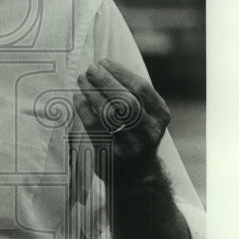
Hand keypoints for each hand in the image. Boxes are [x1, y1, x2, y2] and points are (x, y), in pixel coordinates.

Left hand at [75, 58, 169, 180]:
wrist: (136, 176)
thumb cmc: (136, 135)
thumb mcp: (146, 116)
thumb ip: (133, 95)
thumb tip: (105, 67)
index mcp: (160, 116)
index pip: (141, 88)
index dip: (121, 72)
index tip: (105, 62)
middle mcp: (149, 131)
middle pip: (126, 100)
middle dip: (106, 81)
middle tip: (90, 69)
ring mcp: (131, 145)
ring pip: (110, 113)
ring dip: (93, 92)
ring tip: (82, 79)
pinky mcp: (112, 154)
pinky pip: (95, 127)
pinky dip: (84, 109)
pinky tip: (78, 97)